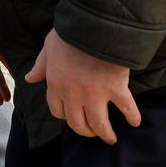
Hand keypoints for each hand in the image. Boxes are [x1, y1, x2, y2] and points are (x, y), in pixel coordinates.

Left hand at [25, 29, 139, 143]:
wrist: (93, 27)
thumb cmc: (69, 35)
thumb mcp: (48, 48)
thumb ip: (40, 66)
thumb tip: (29, 78)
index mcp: (56, 85)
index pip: (57, 111)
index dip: (65, 116)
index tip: (71, 117)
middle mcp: (74, 95)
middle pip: (77, 123)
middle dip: (85, 131)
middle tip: (92, 133)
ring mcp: (96, 94)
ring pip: (99, 123)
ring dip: (104, 133)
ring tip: (110, 138)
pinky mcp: (116, 89)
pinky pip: (126, 108)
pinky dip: (133, 116)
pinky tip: (136, 122)